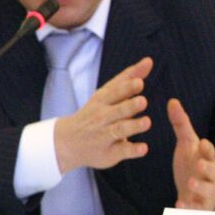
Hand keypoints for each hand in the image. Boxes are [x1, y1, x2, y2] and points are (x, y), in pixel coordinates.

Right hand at [54, 56, 152, 173]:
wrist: (66, 142)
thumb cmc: (93, 114)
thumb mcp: (105, 94)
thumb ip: (128, 78)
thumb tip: (149, 61)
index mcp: (101, 101)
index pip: (114, 93)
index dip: (127, 87)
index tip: (139, 82)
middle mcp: (102, 118)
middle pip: (117, 111)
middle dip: (129, 106)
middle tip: (142, 101)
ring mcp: (104, 136)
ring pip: (119, 130)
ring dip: (133, 126)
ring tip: (146, 122)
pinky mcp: (109, 153)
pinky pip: (121, 151)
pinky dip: (132, 150)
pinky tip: (143, 148)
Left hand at [169, 98, 214, 209]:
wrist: (198, 190)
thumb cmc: (193, 163)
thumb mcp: (188, 145)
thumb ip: (181, 125)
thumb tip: (172, 101)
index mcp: (205, 159)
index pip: (209, 153)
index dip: (207, 149)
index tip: (204, 143)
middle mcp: (208, 175)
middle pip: (211, 171)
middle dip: (206, 168)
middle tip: (199, 165)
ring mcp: (204, 192)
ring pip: (205, 190)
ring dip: (198, 186)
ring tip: (189, 183)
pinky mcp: (197, 206)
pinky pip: (193, 208)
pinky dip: (187, 207)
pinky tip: (178, 205)